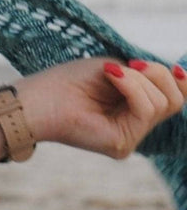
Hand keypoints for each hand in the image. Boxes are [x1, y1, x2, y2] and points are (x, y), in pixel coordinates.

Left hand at [0, 56, 184, 164]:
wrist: (38, 99)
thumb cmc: (68, 81)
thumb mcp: (114, 69)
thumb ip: (144, 75)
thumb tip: (180, 73)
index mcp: (134, 108)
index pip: (175, 98)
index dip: (182, 82)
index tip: (176, 67)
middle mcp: (136, 126)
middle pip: (174, 100)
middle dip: (158, 75)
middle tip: (130, 65)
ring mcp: (131, 137)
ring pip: (163, 104)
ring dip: (138, 79)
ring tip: (111, 73)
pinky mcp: (122, 144)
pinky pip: (144, 111)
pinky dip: (131, 87)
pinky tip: (111, 76)